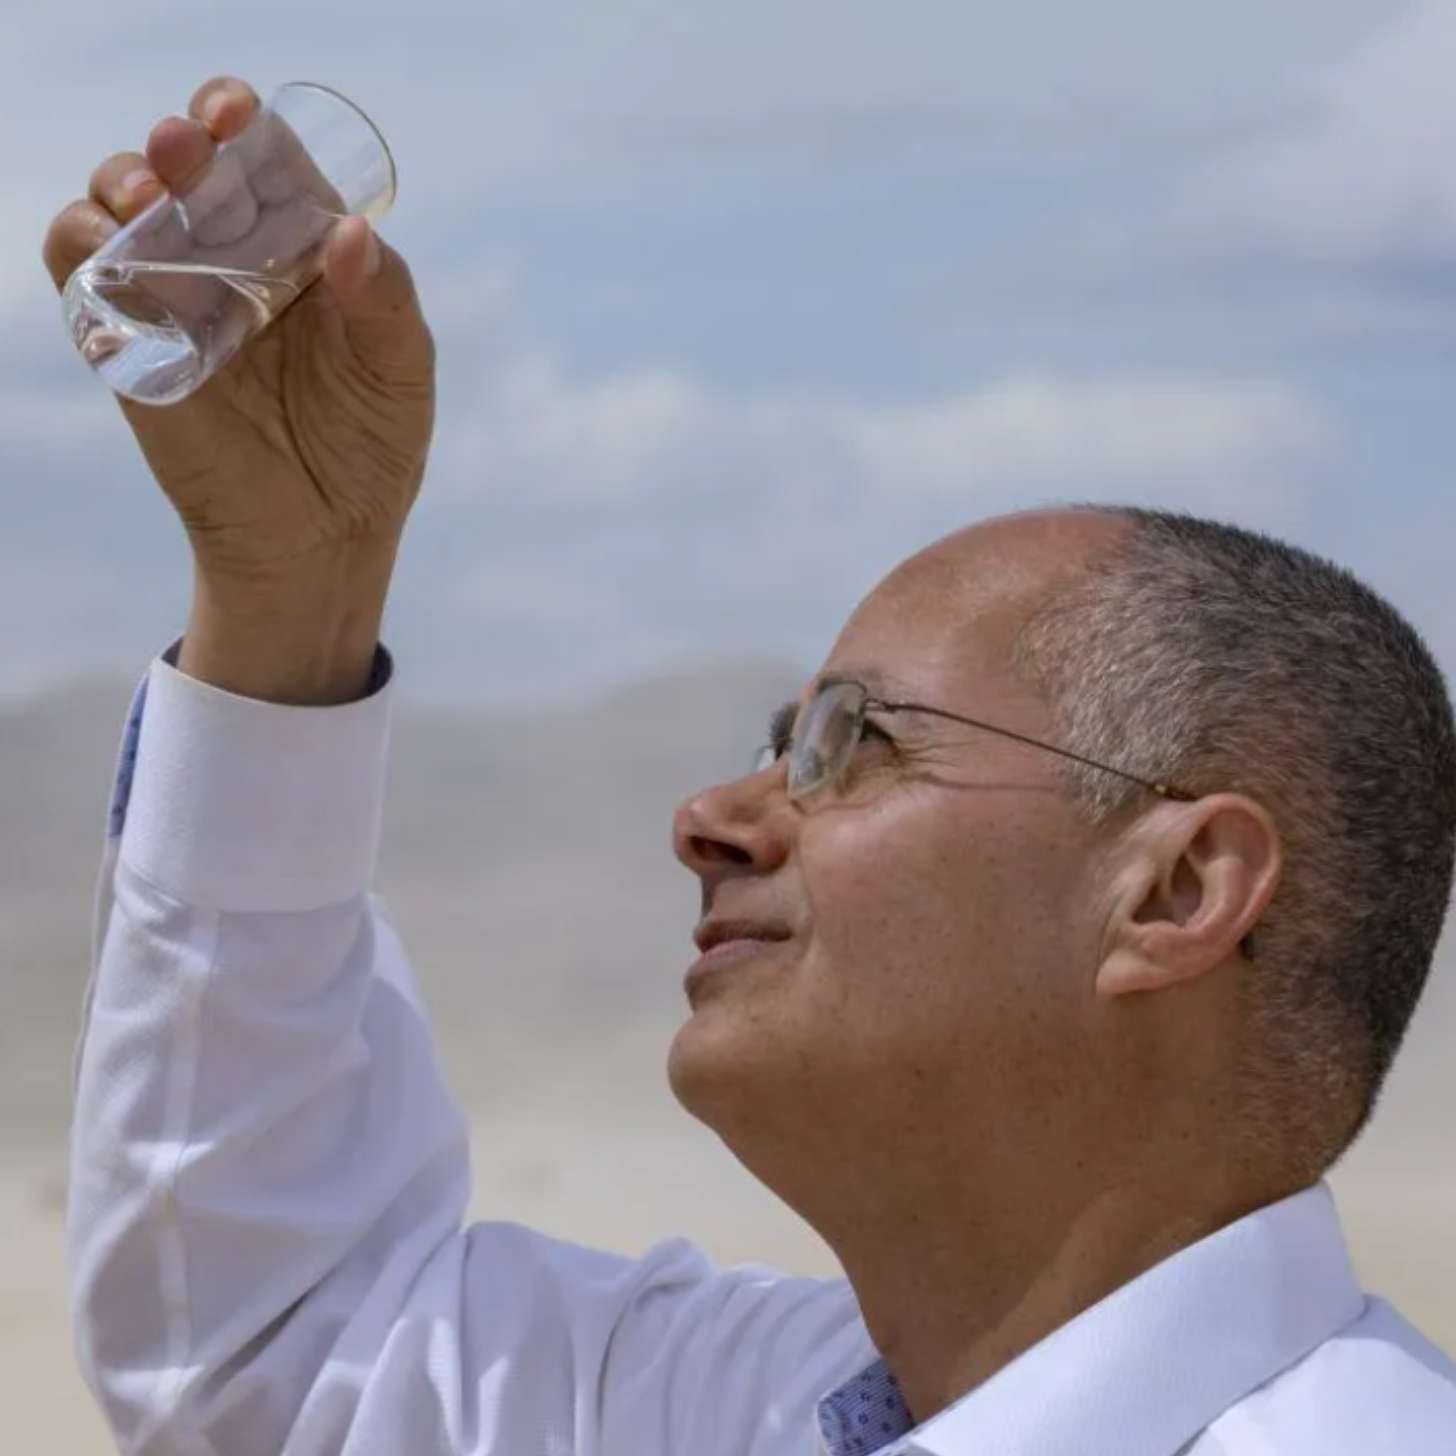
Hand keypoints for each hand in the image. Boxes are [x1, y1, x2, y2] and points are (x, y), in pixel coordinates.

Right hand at [42, 75, 435, 585]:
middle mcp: (234, 261)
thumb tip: (351, 232)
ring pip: (122, 209)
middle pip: (187, 172)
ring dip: (122, 185)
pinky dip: (81, 247)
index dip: (241, 123)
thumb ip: (386, 301)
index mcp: (301, 250)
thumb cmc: (371, 447)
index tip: (235, 114)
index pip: (263, 163)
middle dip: (179, 144)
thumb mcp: (400, 371)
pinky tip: (109, 247)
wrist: (324, 537)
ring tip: (152, 202)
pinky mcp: (131, 348)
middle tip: (187, 150)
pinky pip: (83, 279)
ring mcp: (177, 299)